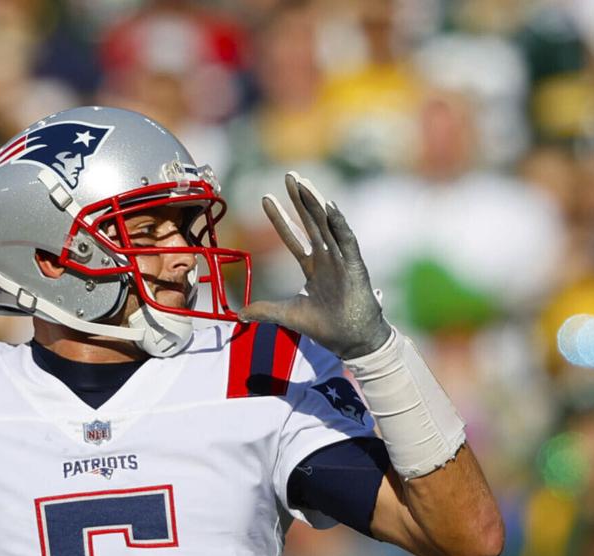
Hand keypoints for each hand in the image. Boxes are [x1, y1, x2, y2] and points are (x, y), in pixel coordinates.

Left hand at [239, 172, 389, 359]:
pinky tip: (330, 206)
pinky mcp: (355, 267)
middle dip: (299, 199)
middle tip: (288, 175)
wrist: (352, 341)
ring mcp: (341, 260)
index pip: (293, 236)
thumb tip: (238, 314)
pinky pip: (347, 241)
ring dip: (316, 203)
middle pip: (311, 221)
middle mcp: (327, 258)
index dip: (279, 218)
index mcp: (313, 266)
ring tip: (303, 182)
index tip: (265, 198)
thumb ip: (265, 310)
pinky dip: (339, 224)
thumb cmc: (326, 327)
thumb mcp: (288, 315)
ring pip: (327, 224)